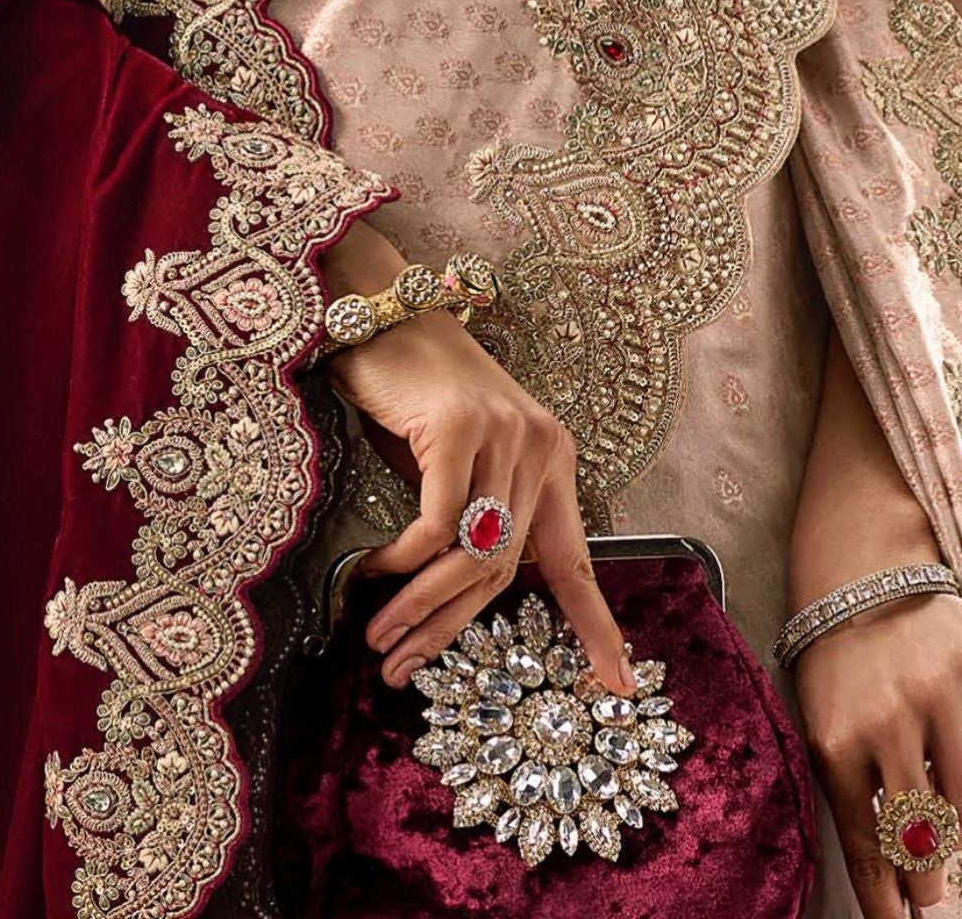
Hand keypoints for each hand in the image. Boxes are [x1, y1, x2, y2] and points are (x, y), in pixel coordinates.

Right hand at [327, 305, 633, 696]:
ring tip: (380, 637)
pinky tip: (375, 570)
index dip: (597, 626)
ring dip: (421, 605)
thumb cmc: (414, 389)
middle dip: (452, 629)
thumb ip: (476, 511)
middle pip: (507, 570)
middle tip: (403, 669)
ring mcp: (504, 434)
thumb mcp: (460, 457)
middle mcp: (540, 446)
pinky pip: (438, 520)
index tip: (619, 685)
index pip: (576, 559)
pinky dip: (405, 557)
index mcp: (553, 458)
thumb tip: (454, 595)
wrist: (383, 310)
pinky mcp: (459, 428)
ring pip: (474, 553)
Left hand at [793, 590, 961, 914]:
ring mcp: (925, 708)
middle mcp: (878, 730)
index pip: (866, 850)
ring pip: (953, 813)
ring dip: (951, 845)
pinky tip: (952, 805)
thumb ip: (850, 787)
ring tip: (940, 855)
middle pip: (916, 845)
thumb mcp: (822, 719)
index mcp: (831, 745)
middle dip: (925, 887)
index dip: (885, 902)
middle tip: (927, 903)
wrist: (861, 570)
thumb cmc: (835, 655)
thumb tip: (884, 867)